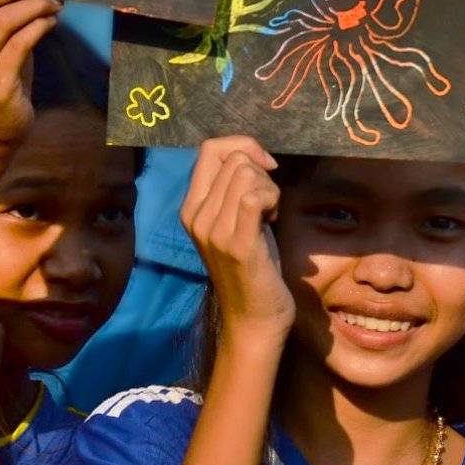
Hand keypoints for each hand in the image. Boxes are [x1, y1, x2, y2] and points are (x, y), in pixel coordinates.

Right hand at [180, 137, 291, 349]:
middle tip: (267, 205)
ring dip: (269, 188)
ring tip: (269, 215)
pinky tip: (273, 220)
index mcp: (191, 207)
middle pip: (233, 158)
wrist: (254, 318)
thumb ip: (233, 188)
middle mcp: (196, 216)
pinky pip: (253, 197)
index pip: (209, 148)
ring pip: (245, 173)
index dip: (243, 146)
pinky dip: (271, 199)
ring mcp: (213, 231)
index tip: (264, 168)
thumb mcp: (235, 220)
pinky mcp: (237, 244)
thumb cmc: (252, 267)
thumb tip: (252, 153)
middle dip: (262, 173)